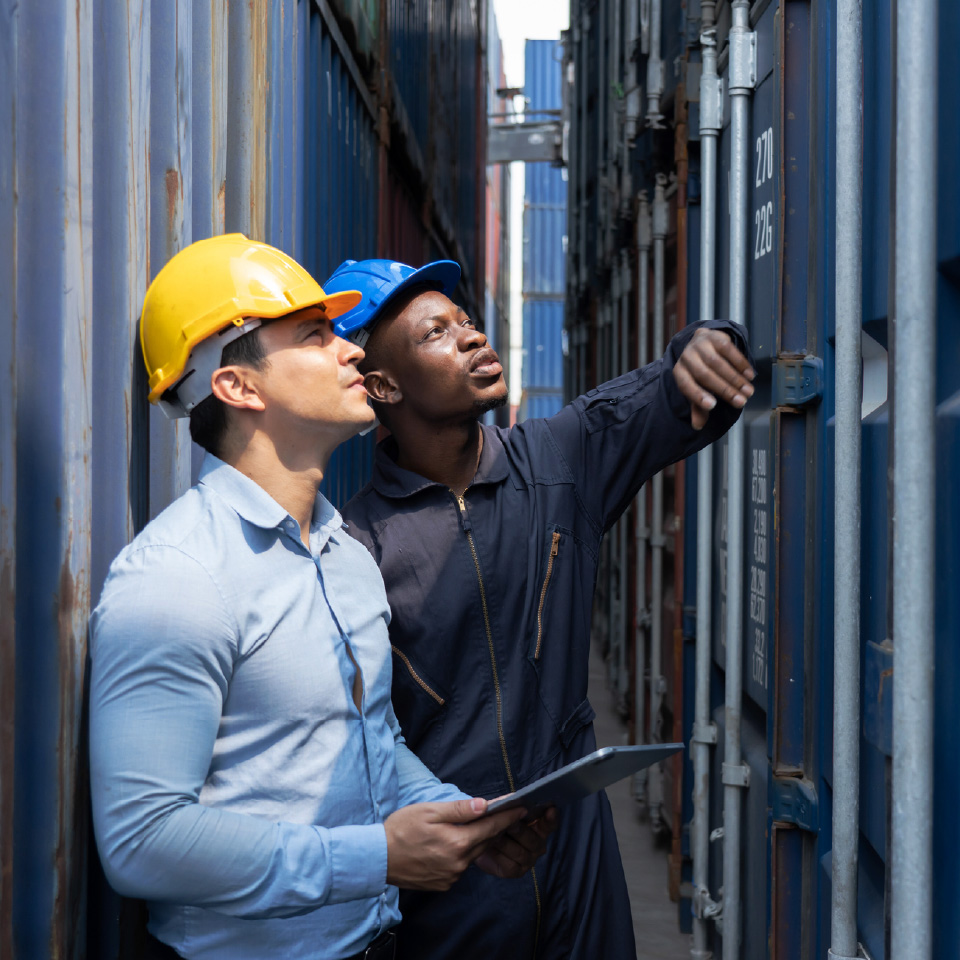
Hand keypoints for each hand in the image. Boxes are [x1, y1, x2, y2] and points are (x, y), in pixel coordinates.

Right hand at [384, 797, 525, 890]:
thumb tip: (484, 804)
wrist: (378, 858)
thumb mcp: (430, 811)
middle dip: (495, 828)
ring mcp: (452, 876)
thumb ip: (459, 810)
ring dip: (477, 841)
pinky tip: (453, 844)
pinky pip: (461, 866)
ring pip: (473, 854)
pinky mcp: (444, 884)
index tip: (522, 807)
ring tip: (476, 826)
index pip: (490, 827)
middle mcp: (459, 863)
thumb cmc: (402, 829)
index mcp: (457, 842)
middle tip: (503, 813)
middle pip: (485, 842)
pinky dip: (463, 854)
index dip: (507, 816)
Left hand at [475, 806, 559, 878]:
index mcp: (538, 826)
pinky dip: (499, 856)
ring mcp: (528, 859)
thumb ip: (509, 806)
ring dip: (506, 844)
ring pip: (521, 853)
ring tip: (494, 835)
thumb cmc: (494, 822)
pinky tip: (490, 848)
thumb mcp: (501, 811)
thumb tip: (512, 800)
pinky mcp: (515, 871)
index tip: (550, 810)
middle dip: (520, 831)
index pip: (550, 823)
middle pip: (533, 840)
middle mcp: (537, 844)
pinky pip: (511, 866)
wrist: (477, 841)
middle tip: (509, 825)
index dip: (551, 818)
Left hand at [672, 329, 754, 428]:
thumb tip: (698, 426)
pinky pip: (729, 349)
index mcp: (679, 372)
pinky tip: (749, 375)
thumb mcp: (697, 387)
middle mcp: (687, 357)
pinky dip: (740, 363)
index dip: (698, 396)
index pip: (686, 385)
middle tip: (741, 402)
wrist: (703, 342)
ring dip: (735, 378)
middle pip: (705, 375)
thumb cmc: (700, 371)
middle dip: (724, 390)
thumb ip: (698, 406)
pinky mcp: (715, 336)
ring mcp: (700, 344)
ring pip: (718, 363)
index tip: (712, 406)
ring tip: (748, 391)